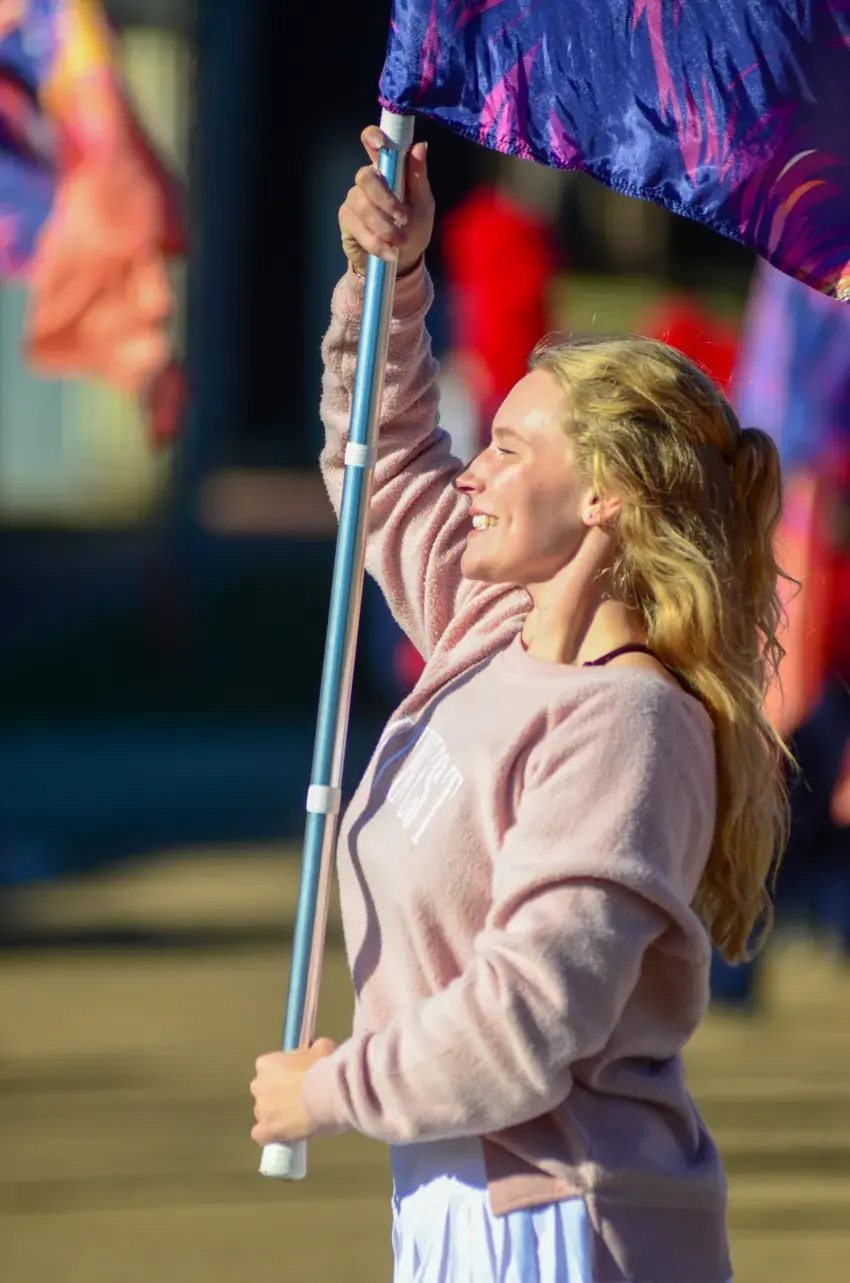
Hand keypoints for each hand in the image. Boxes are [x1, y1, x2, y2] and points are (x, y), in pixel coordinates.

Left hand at [250, 1038, 337, 1145]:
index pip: (267, 1068)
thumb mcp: (322, 1048)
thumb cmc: (322, 1069)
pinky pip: (262, 1135)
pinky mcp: (266, 1132)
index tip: (296, 1077)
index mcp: (266, 1064)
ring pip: (264, 1113)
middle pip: (264, 1091)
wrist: (327, 1095)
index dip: (282, 1073)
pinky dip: (271, 1135)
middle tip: (298, 1097)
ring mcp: (261, 1110)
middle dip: (277, 1094)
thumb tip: (315, 1050)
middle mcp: (258, 1086)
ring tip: (298, 1118)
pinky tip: (285, 1135)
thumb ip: (313, 1049)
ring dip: (276, 1115)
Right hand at [339, 126, 433, 275]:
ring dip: (384, 227)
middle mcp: (367, 180)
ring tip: (400, 242)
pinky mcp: (347, 222)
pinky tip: (388, 253)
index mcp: (387, 168)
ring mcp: (354, 200)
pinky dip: (375, 242)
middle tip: (403, 218)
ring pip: (362, 206)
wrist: (403, 259)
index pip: (372, 142)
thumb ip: (418, 176)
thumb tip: (420, 146)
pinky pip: (357, 229)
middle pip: (364, 177)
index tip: (379, 144)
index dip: (372, 137)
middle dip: (385, 200)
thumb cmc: (414, 227)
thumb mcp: (423, 204)